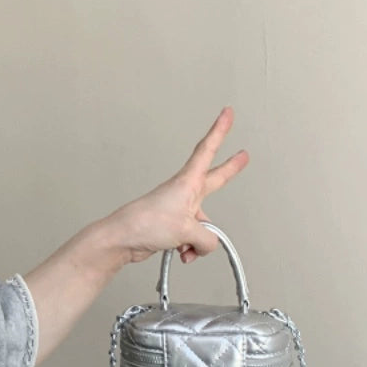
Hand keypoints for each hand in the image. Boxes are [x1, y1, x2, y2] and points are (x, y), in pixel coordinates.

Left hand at [106, 107, 249, 266]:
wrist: (123, 239)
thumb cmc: (147, 223)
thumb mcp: (188, 231)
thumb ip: (208, 238)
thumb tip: (207, 244)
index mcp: (188, 183)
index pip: (207, 150)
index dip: (219, 131)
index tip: (227, 113)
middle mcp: (186, 193)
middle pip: (215, 180)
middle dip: (230, 169)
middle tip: (243, 155)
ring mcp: (180, 209)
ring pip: (204, 224)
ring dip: (200, 240)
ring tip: (183, 244)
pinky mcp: (173, 225)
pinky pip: (193, 238)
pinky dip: (190, 248)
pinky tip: (180, 253)